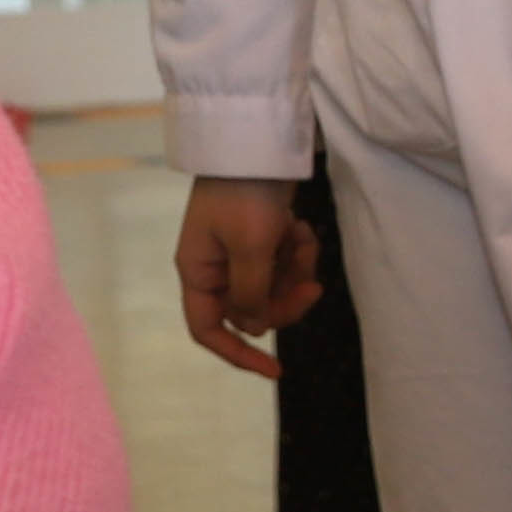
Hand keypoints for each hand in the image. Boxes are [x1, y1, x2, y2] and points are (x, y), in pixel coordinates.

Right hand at [179, 177, 319, 379]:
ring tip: (304, 239)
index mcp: (198, 272)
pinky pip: (284, 261)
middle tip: (313, 288)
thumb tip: (253, 329)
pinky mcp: (263, 234)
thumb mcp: (251, 249)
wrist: (261, 140)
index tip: (276, 371)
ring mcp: (239, 250)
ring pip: (275, 286)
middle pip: (252, 310)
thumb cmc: (246, 195)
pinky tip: (303, 227)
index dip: (238, 355)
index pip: (208, 330)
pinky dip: (298, 248)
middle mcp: (214, 267)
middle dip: (286, 301)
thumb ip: (251, 295)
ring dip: (296, 269)